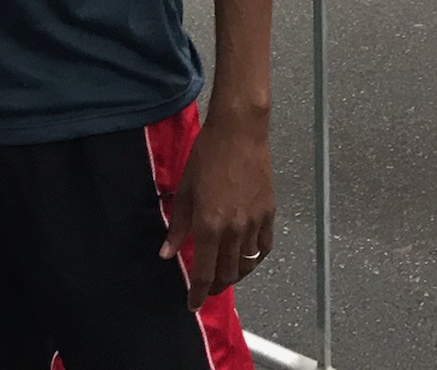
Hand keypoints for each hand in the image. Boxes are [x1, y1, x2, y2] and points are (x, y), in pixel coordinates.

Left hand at [160, 114, 274, 307]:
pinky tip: (247, 257)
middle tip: (207, 287)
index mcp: (210, 225)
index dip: (198, 294)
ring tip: (225, 274)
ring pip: (247, 264)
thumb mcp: (185, 190)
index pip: (205, 273)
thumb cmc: (206, 156)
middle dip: (216, 286)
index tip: (192, 304)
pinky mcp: (269, 214)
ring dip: (235, 274)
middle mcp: (234, 230)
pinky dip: (255, 258)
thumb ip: (178, 226)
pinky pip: (264, 247)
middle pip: (228, 273)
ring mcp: (254, 223)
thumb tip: (167, 253)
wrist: (239, 133)